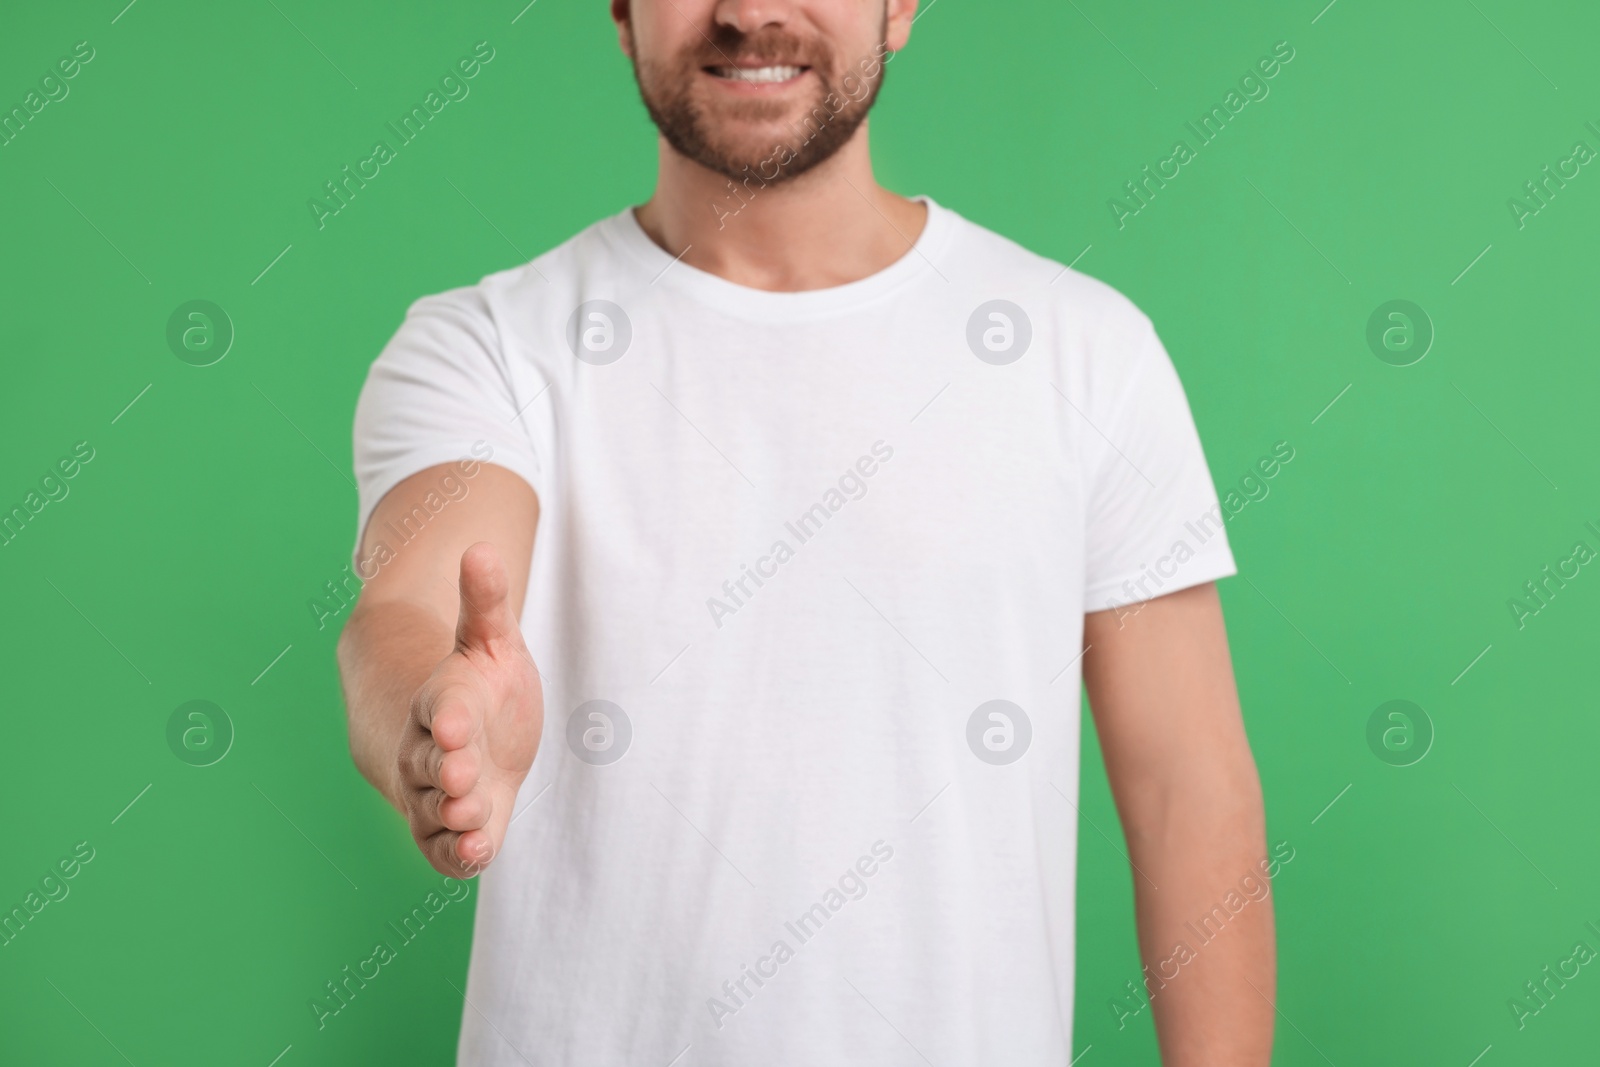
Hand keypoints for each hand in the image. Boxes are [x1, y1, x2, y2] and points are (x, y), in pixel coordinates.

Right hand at [397, 541, 542, 877]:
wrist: (461, 740)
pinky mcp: (449, 830)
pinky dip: (459, 853)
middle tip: (462, 778)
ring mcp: (436, 794)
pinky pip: (447, 848)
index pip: (442, 709)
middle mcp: (430, 752)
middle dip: (446, 772)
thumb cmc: (480, 685)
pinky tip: (476, 853)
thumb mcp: (490, 640)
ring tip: (472, 817)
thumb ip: (484, 602)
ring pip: (436, 809)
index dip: (448, 719)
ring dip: (454, 816)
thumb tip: (482, 547)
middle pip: (432, 764)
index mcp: (442, 703)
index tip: (453, 726)